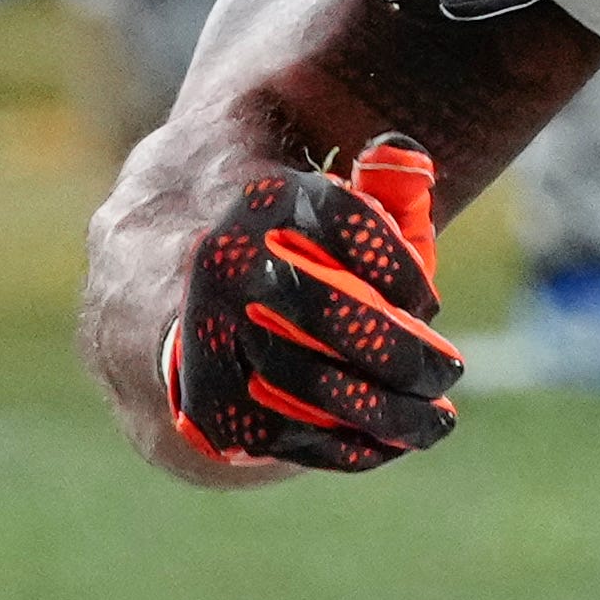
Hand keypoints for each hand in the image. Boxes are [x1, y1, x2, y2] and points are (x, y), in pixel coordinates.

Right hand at [164, 141, 457, 469]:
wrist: (150, 280)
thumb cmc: (276, 246)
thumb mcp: (323, 203)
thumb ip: (382, 185)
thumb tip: (404, 156)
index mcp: (265, 199)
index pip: (348, 224)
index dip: (399, 271)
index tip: (426, 304)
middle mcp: (225, 260)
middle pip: (328, 312)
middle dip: (399, 351)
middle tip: (448, 369)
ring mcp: (202, 331)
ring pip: (305, 382)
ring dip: (381, 410)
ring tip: (434, 419)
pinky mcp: (196, 398)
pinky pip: (278, 431)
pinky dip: (340, 443)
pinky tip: (387, 443)